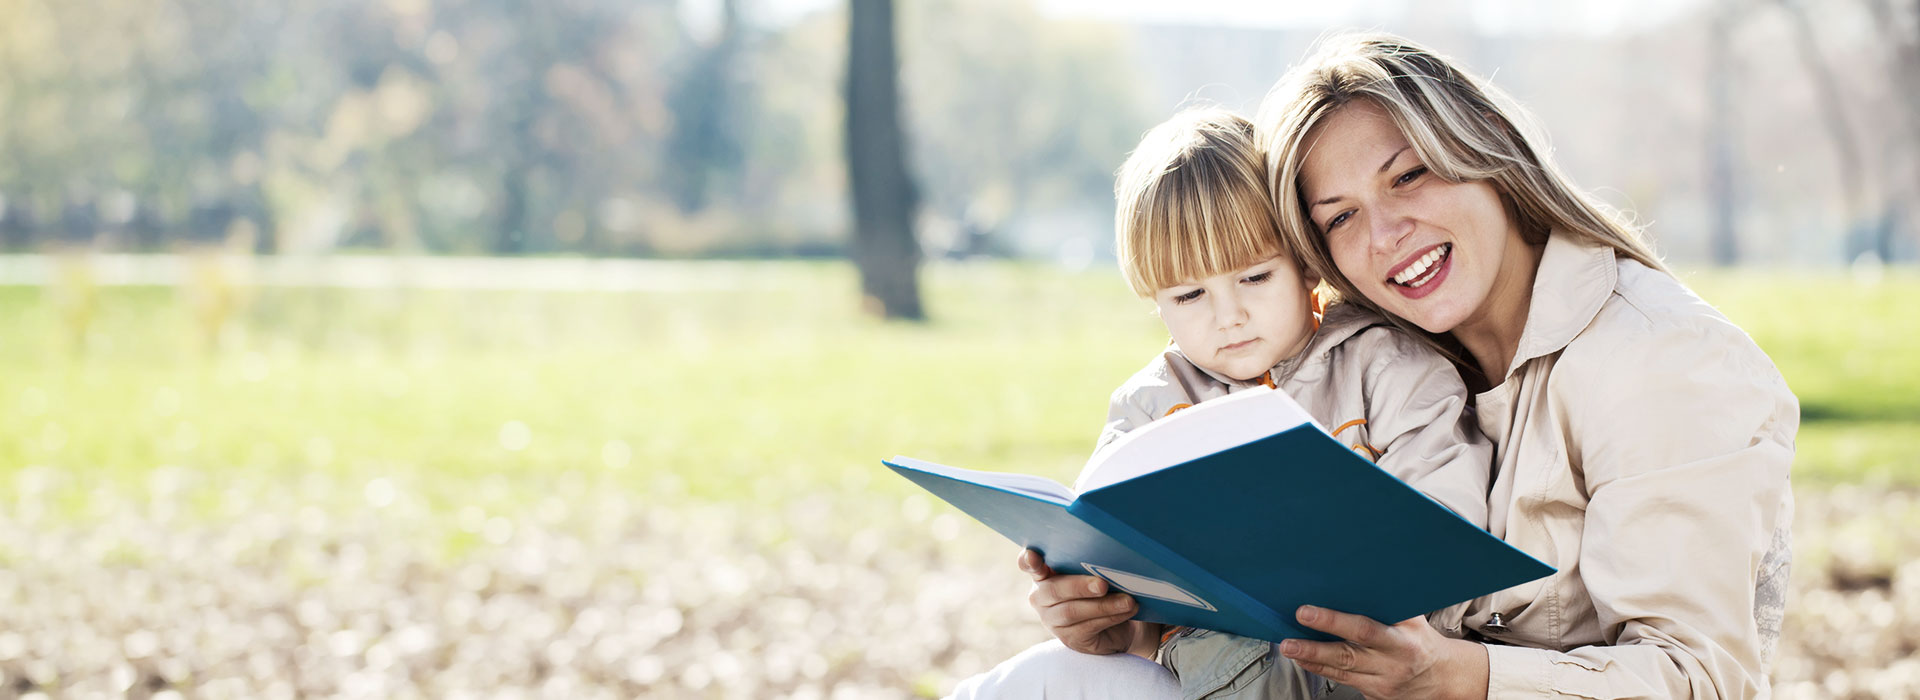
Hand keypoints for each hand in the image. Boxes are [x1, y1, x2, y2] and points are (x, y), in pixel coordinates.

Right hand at [1018, 549, 1145, 654]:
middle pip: (1054, 590)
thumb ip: (1089, 564)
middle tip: (1102, 584)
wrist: (1121, 624)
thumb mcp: (1094, 573)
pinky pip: (1088, 627)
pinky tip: (1127, 610)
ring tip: (1127, 601)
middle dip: (1079, 586)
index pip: (1028, 564)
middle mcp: (1041, 597)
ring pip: (1072, 611)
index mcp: (1043, 573)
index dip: (1028, 560)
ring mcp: (1052, 620)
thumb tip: (1108, 558)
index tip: (1034, 556)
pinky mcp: (1069, 638)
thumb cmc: (1103, 589)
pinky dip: (1110, 617)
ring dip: (1103, 605)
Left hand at [1278, 605, 1488, 699]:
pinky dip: (1321, 670)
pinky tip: (1304, 660)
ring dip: (1311, 659)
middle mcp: (1391, 664)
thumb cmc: (1421, 638)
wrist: (1441, 676)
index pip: (1364, 630)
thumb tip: (1362, 569)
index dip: (1333, 622)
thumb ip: (1388, 600)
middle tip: (1288, 641)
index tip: (1307, 612)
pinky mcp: (1373, 695)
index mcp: (1403, 641)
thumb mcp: (1413, 618)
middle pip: (1347, 655)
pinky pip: (1343, 682)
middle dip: (1314, 648)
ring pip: (1341, 672)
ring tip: (1289, 649)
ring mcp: (1381, 683)